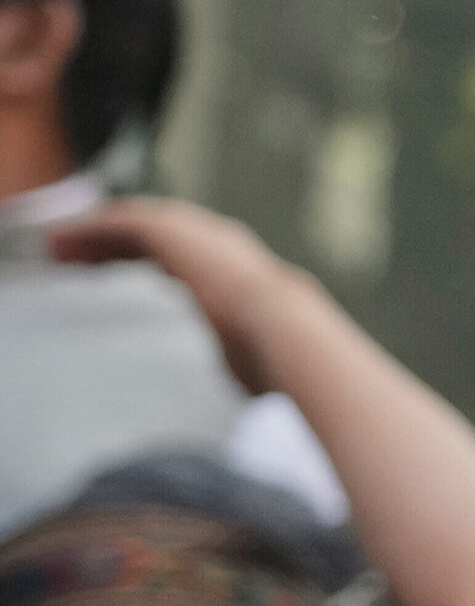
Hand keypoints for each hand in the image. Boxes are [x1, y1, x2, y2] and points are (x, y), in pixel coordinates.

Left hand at [49, 197, 310, 394]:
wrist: (283, 327)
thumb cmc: (277, 352)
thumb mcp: (256, 350)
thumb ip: (243, 350)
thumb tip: (255, 382)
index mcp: (241, 266)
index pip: (186, 255)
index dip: (148, 260)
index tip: (119, 270)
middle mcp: (220, 240)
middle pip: (156, 234)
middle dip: (116, 245)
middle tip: (79, 259)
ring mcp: (196, 229)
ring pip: (133, 223)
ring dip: (95, 233)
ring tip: (59, 248)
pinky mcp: (169, 229)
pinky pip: (118, 222)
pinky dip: (88, 229)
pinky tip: (62, 242)